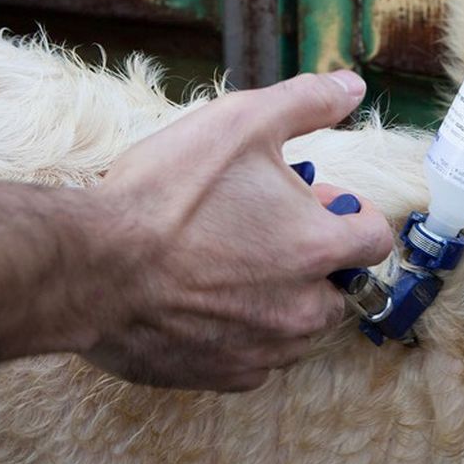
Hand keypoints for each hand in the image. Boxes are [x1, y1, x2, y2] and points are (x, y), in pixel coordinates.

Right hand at [81, 71, 392, 390]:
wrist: (88, 266)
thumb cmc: (166, 195)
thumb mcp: (240, 122)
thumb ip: (307, 102)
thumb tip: (352, 87)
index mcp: (318, 247)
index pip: (375, 238)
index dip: (351, 213)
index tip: (317, 201)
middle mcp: (302, 308)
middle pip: (338, 286)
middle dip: (315, 260)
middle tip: (264, 229)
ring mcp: (264, 348)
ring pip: (298, 327)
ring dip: (281, 299)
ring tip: (230, 263)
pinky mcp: (223, 376)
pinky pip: (255, 358)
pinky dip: (241, 333)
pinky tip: (204, 303)